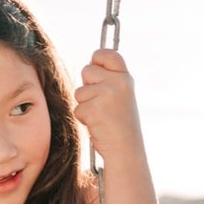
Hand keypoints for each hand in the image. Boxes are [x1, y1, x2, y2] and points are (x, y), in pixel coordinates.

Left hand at [73, 49, 145, 164]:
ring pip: (79, 91)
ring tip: (101, 117)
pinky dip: (83, 118)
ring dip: (85, 105)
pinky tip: (97, 125)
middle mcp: (118, 83)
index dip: (97, 58)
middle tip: (101, 104)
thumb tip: (89, 66)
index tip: (95, 63)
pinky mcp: (94, 108)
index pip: (108, 53)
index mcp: (126, 78)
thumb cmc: (121, 125)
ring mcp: (106, 95)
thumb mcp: (122, 96)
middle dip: (87, 86)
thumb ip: (109, 80)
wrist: (126, 150)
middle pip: (86, 70)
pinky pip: (77, 108)